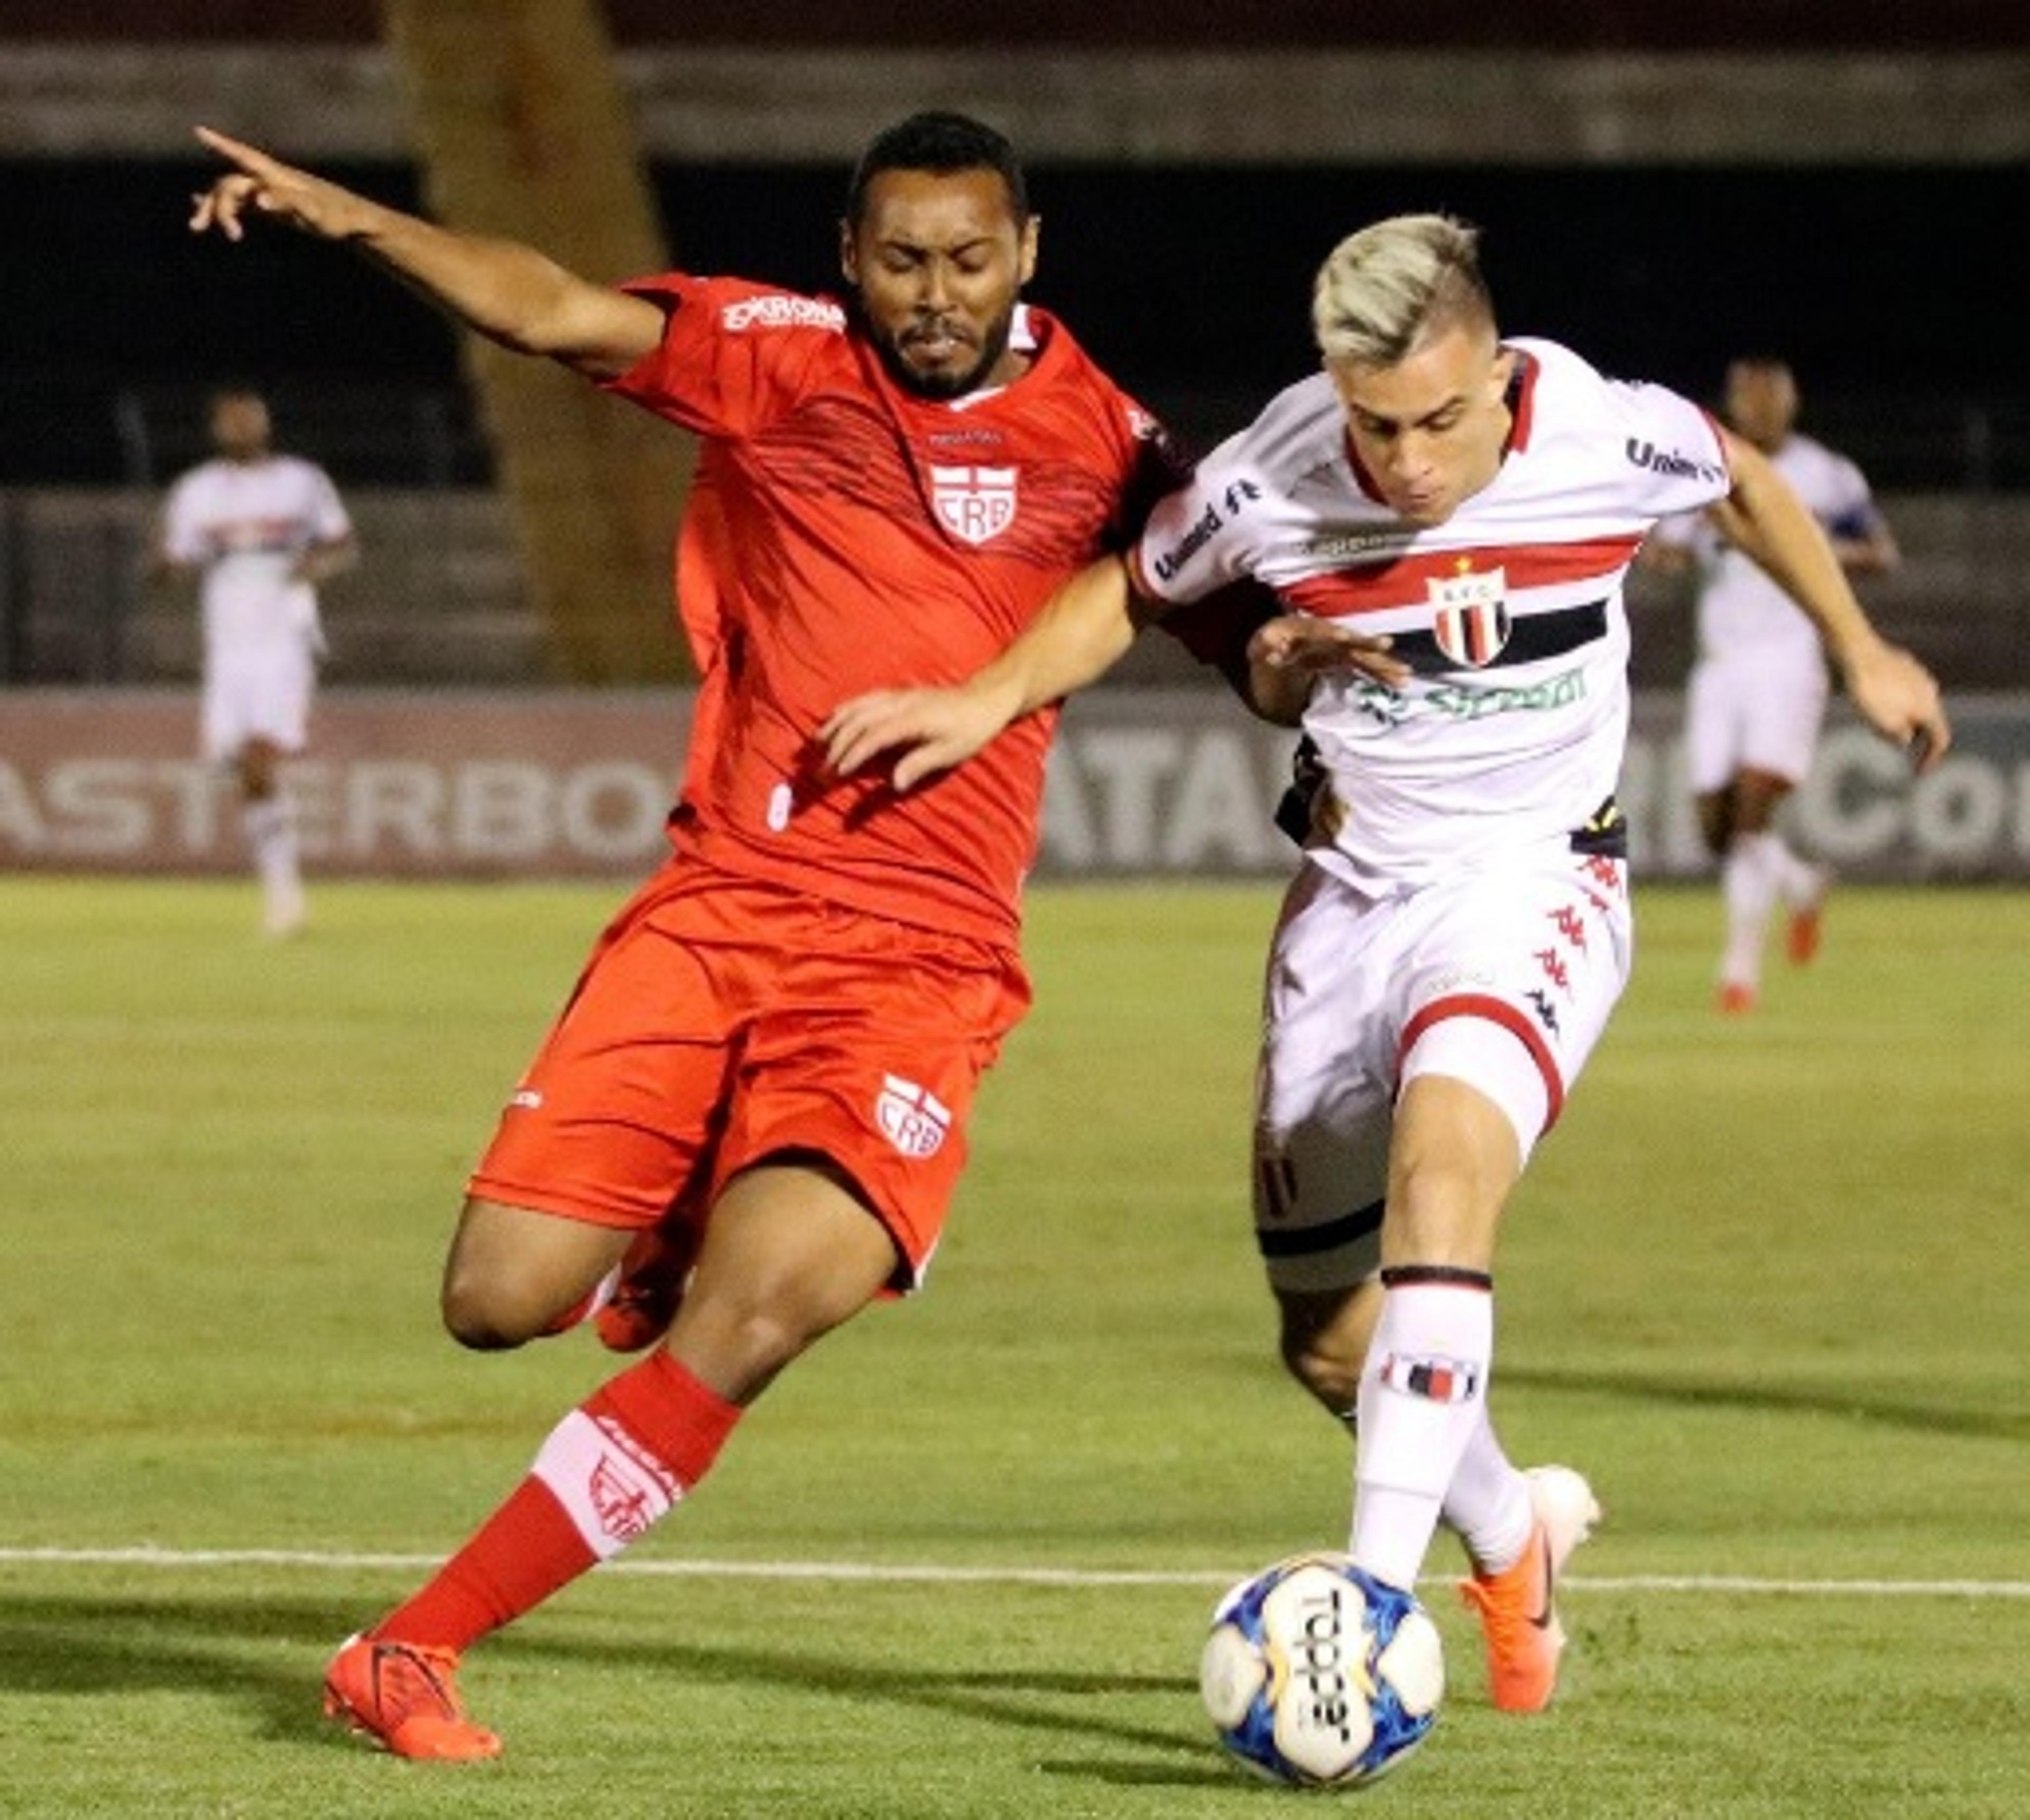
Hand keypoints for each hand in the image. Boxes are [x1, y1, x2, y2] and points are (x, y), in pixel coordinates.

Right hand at [188, 125, 370, 242]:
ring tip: (196, 228)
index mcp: (278, 176)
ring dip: (213, 210)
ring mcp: (268, 193)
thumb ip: (287, 203)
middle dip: (218, 205)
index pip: (245, 156)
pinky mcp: (271, 208)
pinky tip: (199, 209)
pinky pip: (239, 205)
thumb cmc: (337, 217)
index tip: (198, 131)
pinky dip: (221, 208)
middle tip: (231, 236)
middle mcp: (269, 180)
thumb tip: (258, 201)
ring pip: (231, 196)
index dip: (222, 144)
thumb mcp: (314, 212)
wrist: (352, 222)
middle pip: (231, 185)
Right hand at [820, 683, 1019, 793]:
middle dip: (836, 745)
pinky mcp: (897, 693)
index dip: (853, 753)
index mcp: (914, 719)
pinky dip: (844, 710)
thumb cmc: (970, 730)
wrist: (984, 699)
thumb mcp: (951, 752)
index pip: (874, 735)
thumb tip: (894, 783)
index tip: (837, 771)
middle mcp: (901, 703)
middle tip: (821, 770)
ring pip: (856, 707)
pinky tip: (833, 721)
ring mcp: (897, 695)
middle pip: (858, 721)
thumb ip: (920, 764)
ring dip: (834, 727)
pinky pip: (863, 699)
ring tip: (816, 746)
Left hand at [1247, 614, 1409, 687]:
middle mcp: (1328, 635)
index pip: (1319, 630)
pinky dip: (1382, 673)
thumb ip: (1265, 646)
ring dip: (1383, 663)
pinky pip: (1367, 666)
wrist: (1276, 648)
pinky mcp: (1346, 659)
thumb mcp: (1258, 647)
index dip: (1330, 633)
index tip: (1343, 637)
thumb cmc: (1267, 646)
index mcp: (1306, 629)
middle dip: (1367, 643)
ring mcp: (1340, 647)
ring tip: (1404, 673)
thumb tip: (1272, 650)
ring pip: (1363, 654)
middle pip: (1349, 639)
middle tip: (1386, 645)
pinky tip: (1401, 680)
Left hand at [1843, 640, 1950, 771]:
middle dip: (1915, 737)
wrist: (1857, 652)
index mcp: (1930, 707)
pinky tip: (1874, 699)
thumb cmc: (1869, 690)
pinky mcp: (1901, 664)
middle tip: (1893, 744)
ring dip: (1903, 718)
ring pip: (1915, 703)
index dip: (1931, 758)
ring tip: (1877, 720)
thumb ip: (1899, 737)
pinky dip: (1894, 701)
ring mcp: (1917, 674)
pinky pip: (1902, 689)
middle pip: (1928, 721)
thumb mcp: (1883, 724)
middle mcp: (1930, 689)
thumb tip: (1905, 740)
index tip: (1919, 773)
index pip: (1940, 738)